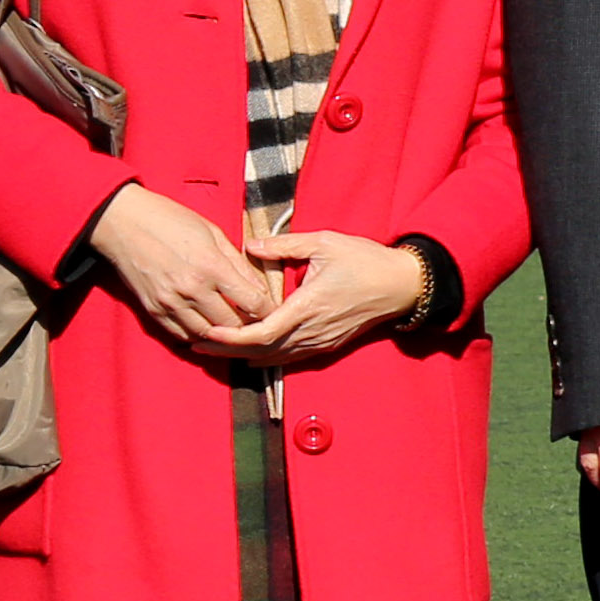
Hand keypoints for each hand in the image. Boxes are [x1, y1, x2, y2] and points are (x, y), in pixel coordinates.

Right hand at [86, 183, 273, 351]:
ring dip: (224, 333)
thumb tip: (262, 289)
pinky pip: (183, 335)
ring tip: (233, 324)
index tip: (272, 308)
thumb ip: (239, 263)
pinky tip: (207, 325)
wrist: (122, 221)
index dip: (268, 309)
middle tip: (255, 319)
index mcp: (211, 266)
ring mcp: (170, 302)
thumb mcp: (213, 233)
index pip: (253, 303)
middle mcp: (192, 289)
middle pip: (233, 324)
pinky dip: (199, 335)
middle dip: (249, 324)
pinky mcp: (153, 310)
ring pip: (209, 334)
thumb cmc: (171, 220)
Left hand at [215, 229, 431, 365]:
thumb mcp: (325, 243)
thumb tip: (251, 245)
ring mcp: (321, 341)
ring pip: (275, 358)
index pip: (263, 332)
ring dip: (242, 356)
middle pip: (262, 351)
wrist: (403, 285)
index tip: (207, 331)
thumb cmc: (366, 260)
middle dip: (227, 350)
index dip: (232, 336)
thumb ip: (285, 245)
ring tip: (213, 349)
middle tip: (196, 343)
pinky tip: (248, 354)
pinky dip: (265, 357)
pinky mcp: (328, 345)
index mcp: (309, 305)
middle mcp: (313, 330)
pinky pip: (291, 357)